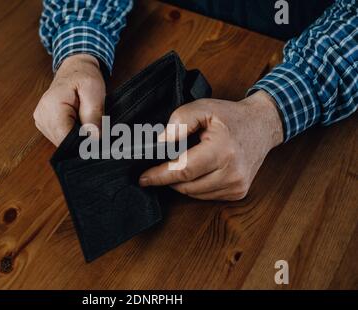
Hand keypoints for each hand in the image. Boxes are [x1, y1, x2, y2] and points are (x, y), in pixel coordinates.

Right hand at [34, 54, 105, 145]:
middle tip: (93, 126)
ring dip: (76, 136)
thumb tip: (95, 138)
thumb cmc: (84, 77)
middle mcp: (42, 116)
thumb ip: (93, 115)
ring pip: (62, 142)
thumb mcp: (94, 92)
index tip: (95, 137)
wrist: (75, 69)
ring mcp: (41, 121)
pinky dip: (71, 134)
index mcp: (51, 107)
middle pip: (63, 142)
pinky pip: (60, 137)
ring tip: (84, 121)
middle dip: (80, 139)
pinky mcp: (45, 124)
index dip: (82, 142)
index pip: (65, 139)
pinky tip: (78, 123)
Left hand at [139, 91, 283, 200]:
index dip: (160, 175)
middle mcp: (232, 173)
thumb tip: (162, 142)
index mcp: (223, 151)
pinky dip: (195, 186)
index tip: (143, 178)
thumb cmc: (231, 117)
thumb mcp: (203, 107)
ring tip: (181, 164)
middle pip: (186, 186)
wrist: (262, 125)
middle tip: (157, 167)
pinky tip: (197, 171)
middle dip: (168, 178)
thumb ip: (180, 121)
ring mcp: (237, 186)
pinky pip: (206, 196)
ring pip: (194, 194)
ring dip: (181, 183)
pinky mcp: (238, 193)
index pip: (183, 170)